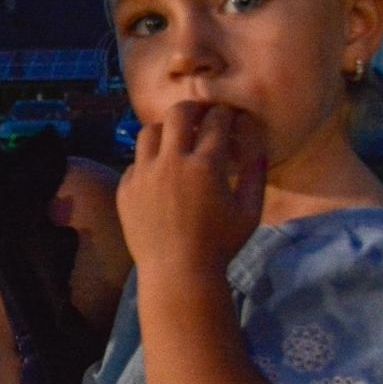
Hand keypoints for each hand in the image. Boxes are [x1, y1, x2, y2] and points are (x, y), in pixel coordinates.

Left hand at [117, 101, 265, 278]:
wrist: (177, 274)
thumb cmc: (220, 246)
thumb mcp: (249, 211)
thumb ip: (256, 172)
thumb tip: (256, 140)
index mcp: (205, 165)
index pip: (216, 120)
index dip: (226, 113)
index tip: (229, 117)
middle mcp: (171, 162)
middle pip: (178, 112)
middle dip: (193, 109)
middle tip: (201, 117)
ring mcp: (143, 174)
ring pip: (150, 131)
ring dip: (166, 131)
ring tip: (177, 142)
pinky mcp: (126, 188)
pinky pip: (136, 161)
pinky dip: (150, 161)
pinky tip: (161, 174)